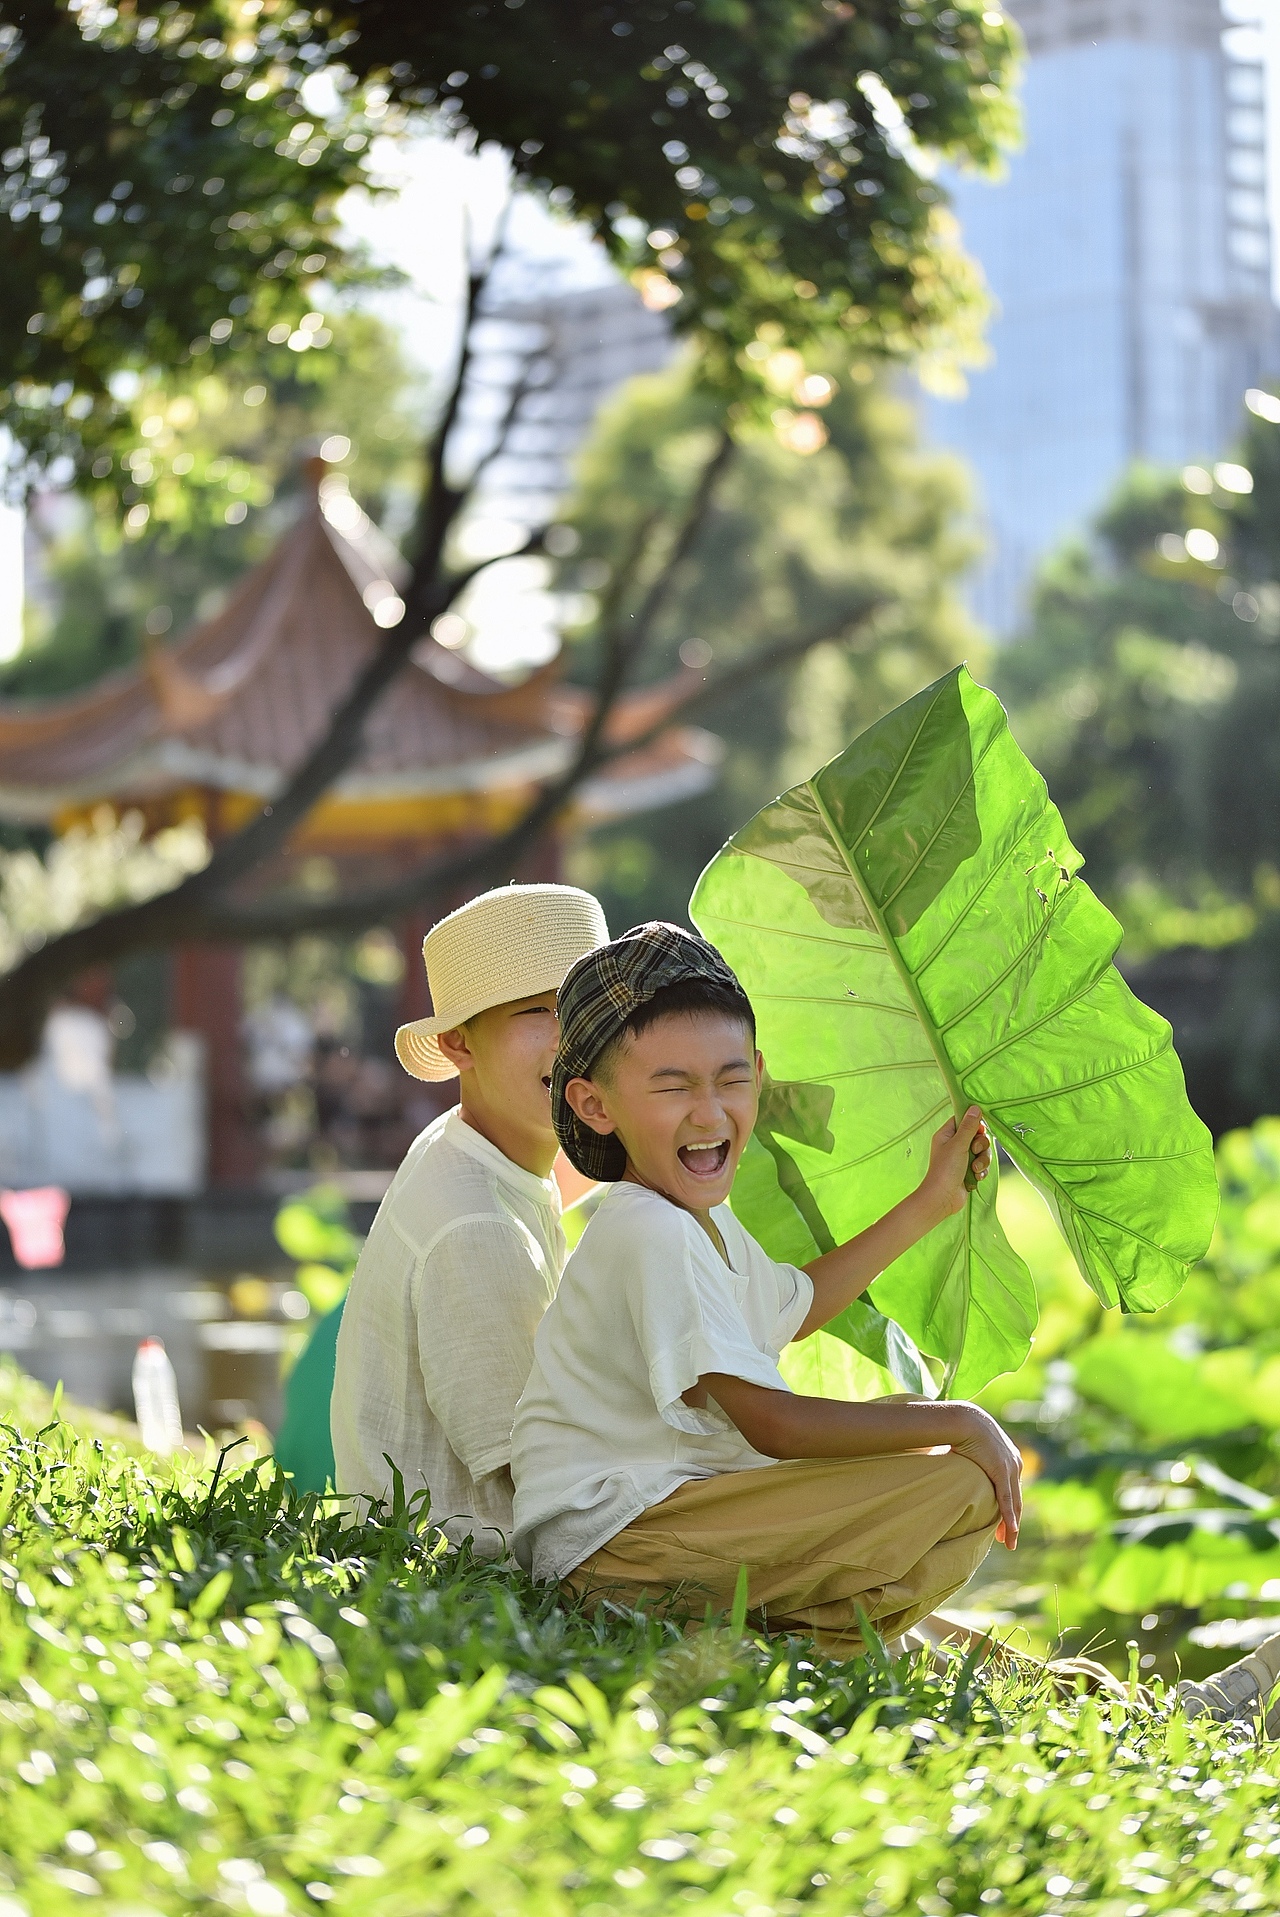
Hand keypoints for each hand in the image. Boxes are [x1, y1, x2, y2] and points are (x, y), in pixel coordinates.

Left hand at [919, 1107, 990, 1220]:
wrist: (943, 1198)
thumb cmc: (945, 1169)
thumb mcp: (958, 1144)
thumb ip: (968, 1127)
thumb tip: (975, 1107)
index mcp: (947, 1135)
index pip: (963, 1120)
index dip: (973, 1124)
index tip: (978, 1130)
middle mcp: (954, 1145)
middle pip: (977, 1136)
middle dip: (981, 1145)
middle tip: (973, 1152)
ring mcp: (962, 1158)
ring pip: (983, 1151)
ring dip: (982, 1160)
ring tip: (974, 1169)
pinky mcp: (969, 1170)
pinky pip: (983, 1165)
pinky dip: (981, 1171)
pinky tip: (975, 1177)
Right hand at [948, 1403, 1022, 1547]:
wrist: (964, 1417)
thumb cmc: (962, 1427)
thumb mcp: (972, 1445)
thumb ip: (972, 1459)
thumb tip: (957, 1466)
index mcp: (1009, 1456)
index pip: (1011, 1488)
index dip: (1009, 1506)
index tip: (1005, 1521)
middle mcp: (1015, 1463)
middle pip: (1016, 1499)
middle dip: (1012, 1520)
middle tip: (1007, 1538)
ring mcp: (1010, 1468)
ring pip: (1014, 1504)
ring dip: (1012, 1525)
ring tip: (1009, 1542)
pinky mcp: (1001, 1472)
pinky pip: (1007, 1500)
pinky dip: (1009, 1518)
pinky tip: (1011, 1532)